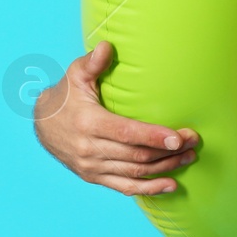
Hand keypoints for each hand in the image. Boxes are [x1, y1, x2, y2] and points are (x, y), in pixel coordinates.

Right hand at [33, 40, 199, 196]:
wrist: (42, 125)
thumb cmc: (66, 96)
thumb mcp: (75, 75)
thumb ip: (93, 62)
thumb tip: (107, 46)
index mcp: (89, 123)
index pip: (127, 133)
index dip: (154, 136)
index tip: (178, 138)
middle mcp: (90, 149)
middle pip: (136, 155)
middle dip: (169, 151)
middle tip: (193, 142)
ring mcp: (92, 167)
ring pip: (135, 172)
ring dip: (165, 168)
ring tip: (189, 157)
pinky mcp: (93, 177)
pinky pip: (124, 187)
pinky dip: (149, 189)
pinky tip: (171, 185)